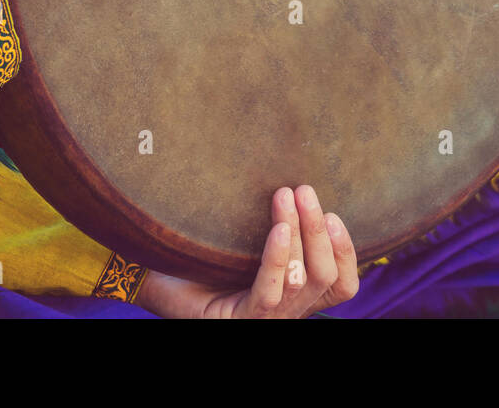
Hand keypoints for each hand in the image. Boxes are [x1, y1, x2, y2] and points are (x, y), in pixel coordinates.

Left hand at [135, 185, 358, 318]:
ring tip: (287, 195)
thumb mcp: (247, 238)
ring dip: (300, 233)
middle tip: (304, 189)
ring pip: (302, 280)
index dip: (346, 252)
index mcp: (294, 295)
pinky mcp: (241, 320)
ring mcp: (265, 320)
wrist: (152, 278)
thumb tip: (297, 179)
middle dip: (319, 231)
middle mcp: (286, 312)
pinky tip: (277, 228)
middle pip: (326, 277)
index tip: (333, 214)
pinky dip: (277, 257)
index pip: (342, 286)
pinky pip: (269, 291)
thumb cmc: (199, 255)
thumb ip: (279, 222)